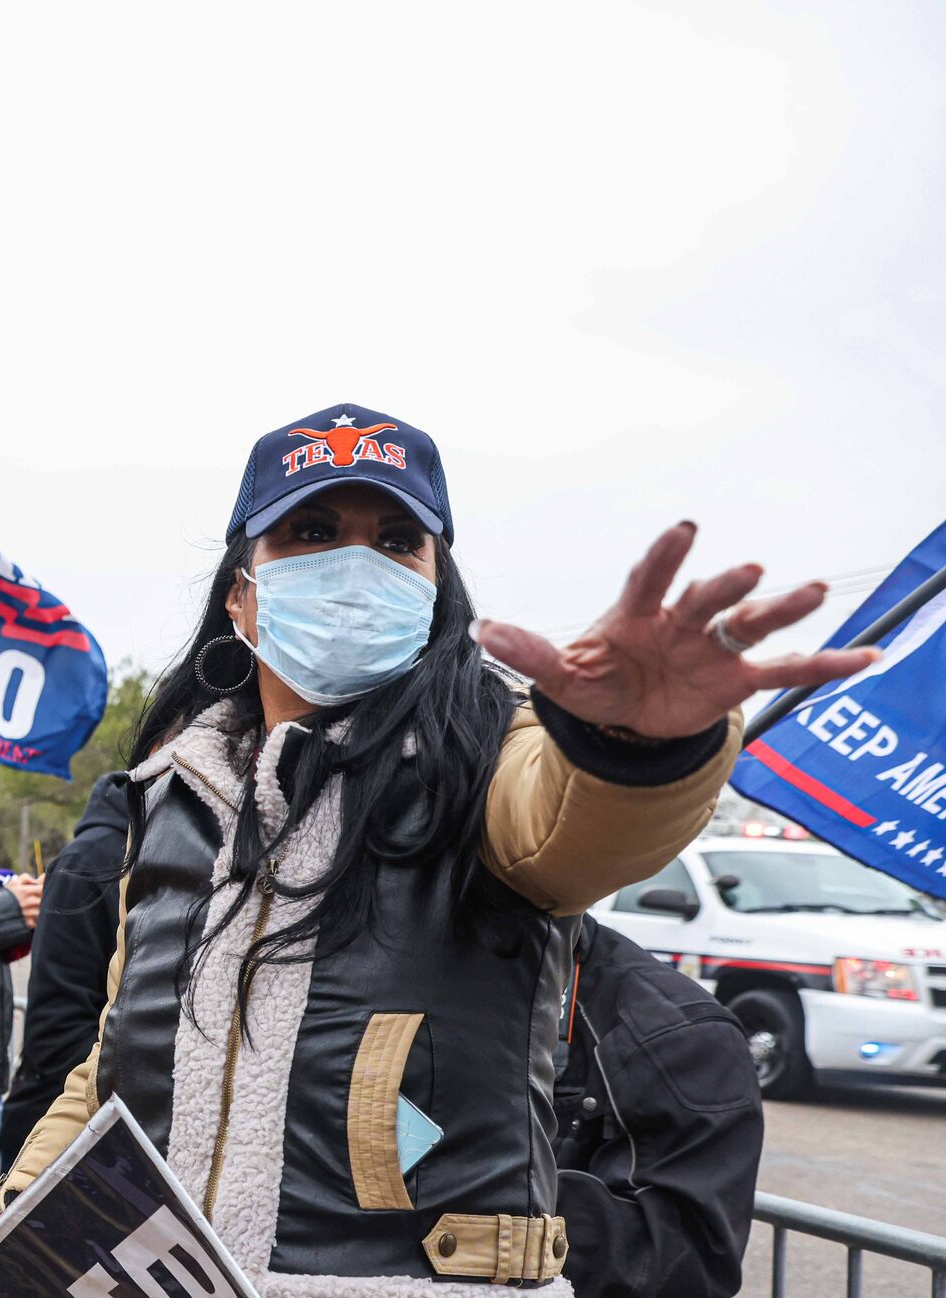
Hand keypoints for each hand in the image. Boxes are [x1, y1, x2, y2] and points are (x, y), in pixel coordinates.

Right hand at [0, 871, 42, 923]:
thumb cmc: (4, 896)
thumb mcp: (13, 883)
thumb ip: (26, 878)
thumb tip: (36, 880)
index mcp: (25, 891)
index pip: (43, 888)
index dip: (45, 888)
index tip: (42, 889)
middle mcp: (28, 902)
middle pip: (45, 900)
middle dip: (45, 899)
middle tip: (38, 899)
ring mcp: (28, 913)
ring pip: (42, 911)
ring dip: (41, 909)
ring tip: (35, 908)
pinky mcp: (26, 923)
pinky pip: (37, 922)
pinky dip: (37, 920)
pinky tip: (32, 917)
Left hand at [474, 522, 873, 739]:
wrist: (626, 715)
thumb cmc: (595, 680)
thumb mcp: (558, 676)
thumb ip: (528, 652)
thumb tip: (484, 630)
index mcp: (637, 613)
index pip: (650, 578)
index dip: (666, 555)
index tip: (686, 529)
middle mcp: (683, 620)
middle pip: (708, 596)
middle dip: (726, 584)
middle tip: (750, 570)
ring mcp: (714, 646)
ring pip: (753, 622)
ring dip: (783, 607)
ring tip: (813, 591)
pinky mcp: (738, 678)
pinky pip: (786, 670)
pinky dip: (825, 665)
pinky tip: (865, 657)